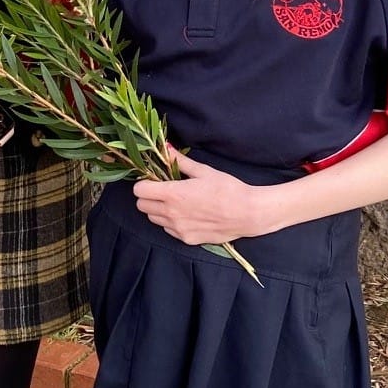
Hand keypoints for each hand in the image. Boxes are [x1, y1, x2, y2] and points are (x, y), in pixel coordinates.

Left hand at [132, 150, 272, 244]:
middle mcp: (171, 213)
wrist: (247, 214)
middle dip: (148, 197)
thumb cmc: (227, 189)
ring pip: (153, 219)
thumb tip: (165, 147)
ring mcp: (178, 228)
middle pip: (141, 206)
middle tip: (163, 190)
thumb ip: (180, 161)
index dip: (144, 183)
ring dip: (158, 210)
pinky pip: (168, 230)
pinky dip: (171, 222)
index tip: (154, 180)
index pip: (139, 190)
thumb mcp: (203, 171)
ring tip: (176, 202)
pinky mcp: (186, 239)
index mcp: (173, 194)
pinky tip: (186, 214)